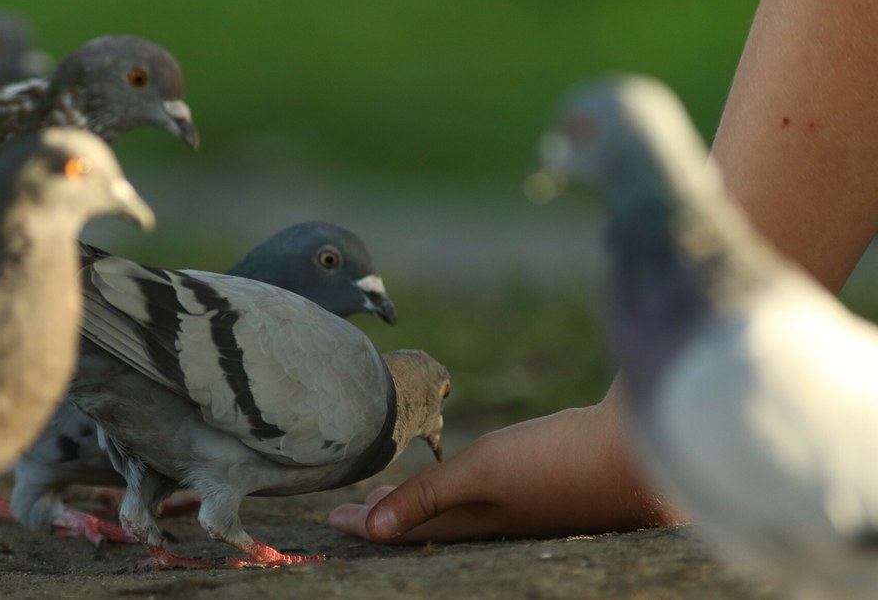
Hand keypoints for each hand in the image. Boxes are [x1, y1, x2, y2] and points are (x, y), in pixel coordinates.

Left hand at [329, 380, 681, 543]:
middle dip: (390, 514)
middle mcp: (500, 518)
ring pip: (459, 508)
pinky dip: (461, 488)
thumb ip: (428, 497)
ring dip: (423, 501)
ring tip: (398, 495)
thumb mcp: (484, 474)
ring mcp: (528, 503)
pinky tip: (468, 479)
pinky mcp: (552, 484)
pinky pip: (489, 493)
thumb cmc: (559, 463)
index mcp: (479, 521)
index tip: (333, 518)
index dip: (370, 521)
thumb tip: (372, 530)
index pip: (408, 527)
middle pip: (430, 520)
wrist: (644, 449)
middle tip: (355, 510)